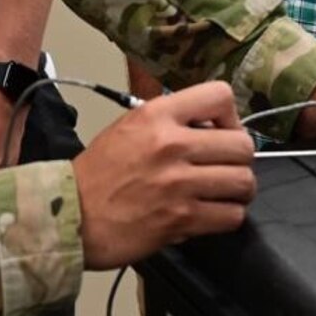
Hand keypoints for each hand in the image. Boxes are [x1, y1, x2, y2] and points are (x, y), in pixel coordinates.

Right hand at [72, 81, 255, 268]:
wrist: (71, 215)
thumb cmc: (98, 173)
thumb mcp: (129, 126)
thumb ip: (171, 120)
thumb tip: (212, 126)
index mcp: (157, 114)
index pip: (221, 95)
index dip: (231, 116)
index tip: (222, 131)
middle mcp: (172, 144)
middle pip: (243, 144)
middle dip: (240, 158)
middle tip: (226, 167)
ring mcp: (179, 184)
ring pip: (244, 182)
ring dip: (238, 190)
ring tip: (224, 192)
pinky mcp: (182, 220)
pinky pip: (231, 216)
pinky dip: (227, 216)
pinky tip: (212, 214)